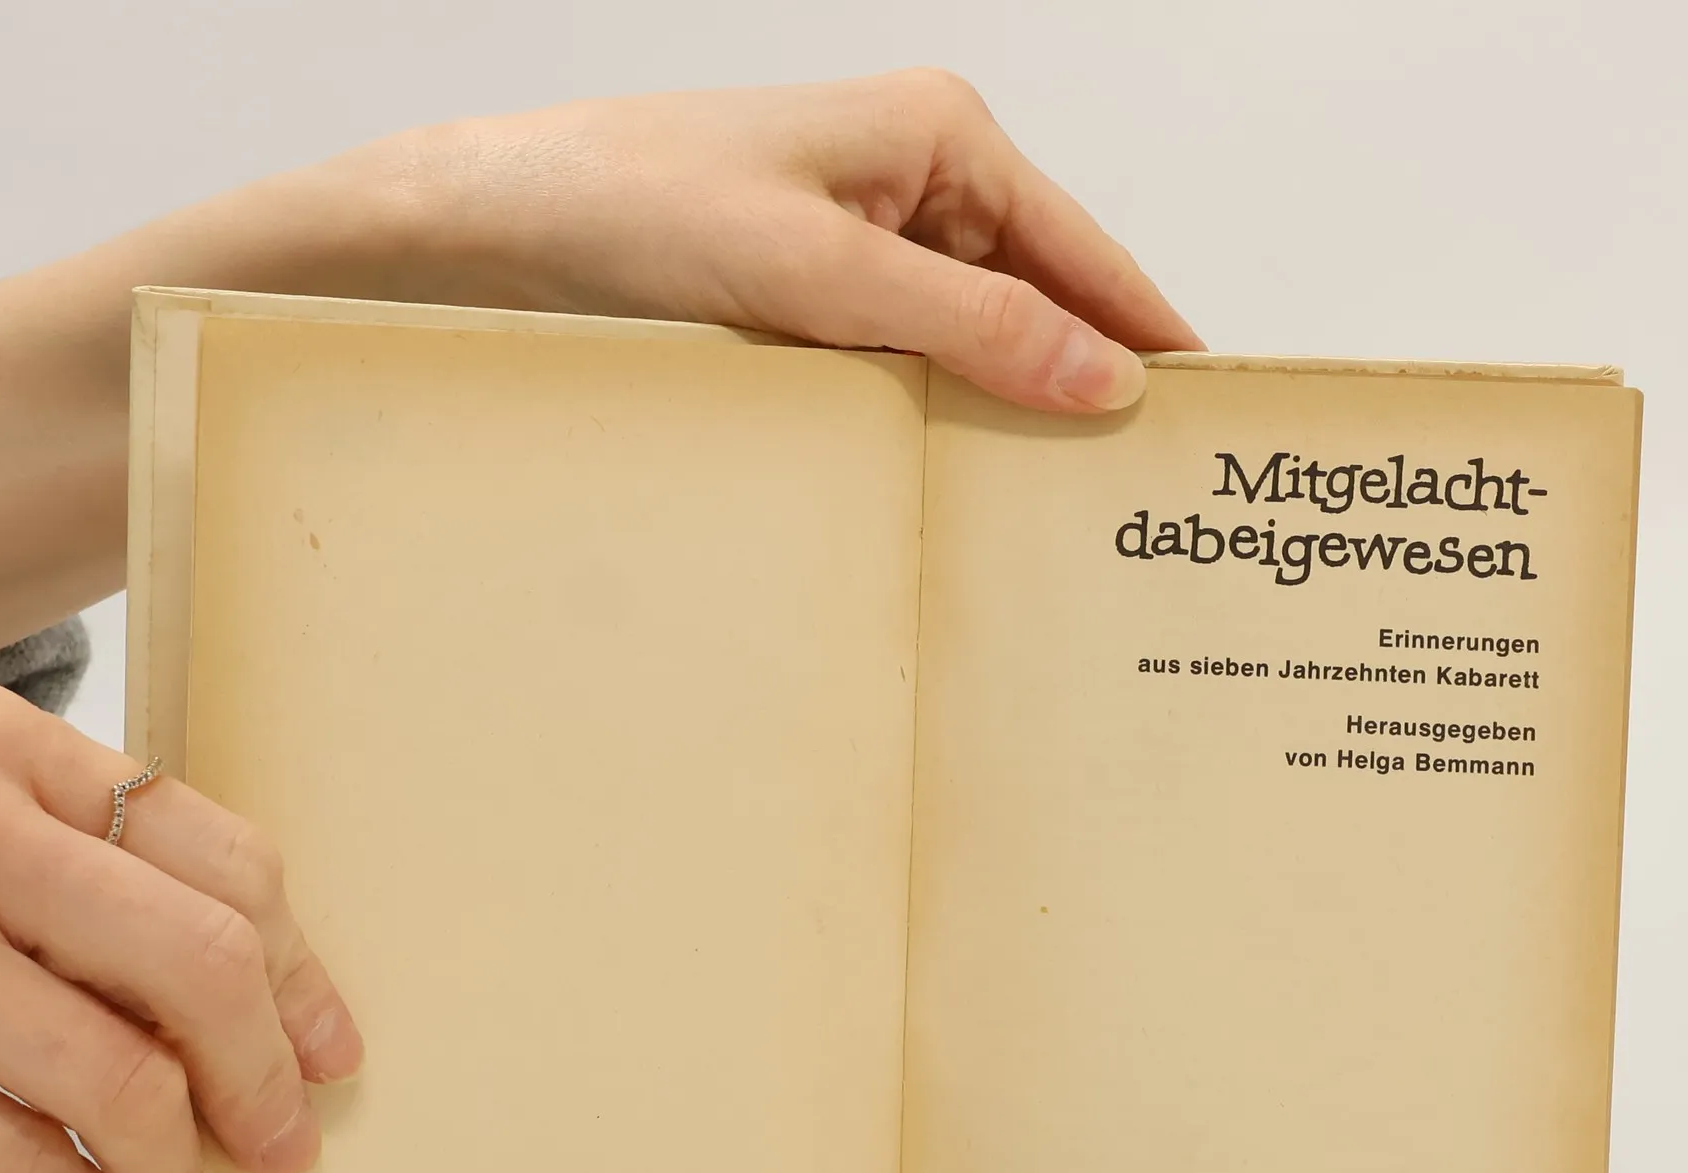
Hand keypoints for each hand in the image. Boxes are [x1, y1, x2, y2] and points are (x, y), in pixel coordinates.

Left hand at [0, 69, 1200, 670]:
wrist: (479, 232)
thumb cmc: (627, 207)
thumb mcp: (819, 272)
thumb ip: (972, 326)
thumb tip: (1104, 382)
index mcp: (941, 137)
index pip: (1092, 255)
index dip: (1154, 342)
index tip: (1208, 432)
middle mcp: (911, 183)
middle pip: (1041, 302)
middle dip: (1081, 395)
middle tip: (1131, 509)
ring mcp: (857, 247)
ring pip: (972, 346)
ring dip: (999, 422)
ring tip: (1049, 521)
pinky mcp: (807, 304)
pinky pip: (903, 370)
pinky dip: (929, 425)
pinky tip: (947, 493)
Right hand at [0, 683, 361, 1172]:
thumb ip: (95, 871)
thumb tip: (278, 1020)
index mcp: (7, 748)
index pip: (226, 860)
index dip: (301, 977)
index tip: (328, 1054)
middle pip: (199, 963)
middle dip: (263, 1079)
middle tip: (278, 1145)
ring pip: (114, 1075)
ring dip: (174, 1164)